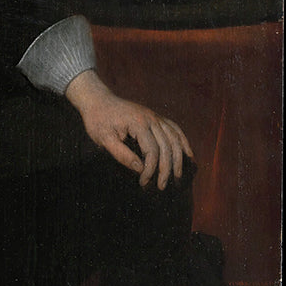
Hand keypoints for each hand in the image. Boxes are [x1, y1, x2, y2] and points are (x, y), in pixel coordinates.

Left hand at [65, 70, 193, 189]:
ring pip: (175, 138)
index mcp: (138, 123)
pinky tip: (188, 154)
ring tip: (177, 176)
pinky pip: (174, 128)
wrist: (97, 99)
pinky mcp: (155, 117)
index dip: (150, 170)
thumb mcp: (103, 138)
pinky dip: (183, 141)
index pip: (152, 151)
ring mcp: (155, 116)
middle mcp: (150, 118)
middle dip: (166, 169)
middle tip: (162, 187)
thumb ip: (121, 154)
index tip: (143, 183)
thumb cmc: (98, 120)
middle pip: (167, 147)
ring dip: (178, 159)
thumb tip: (140, 169)